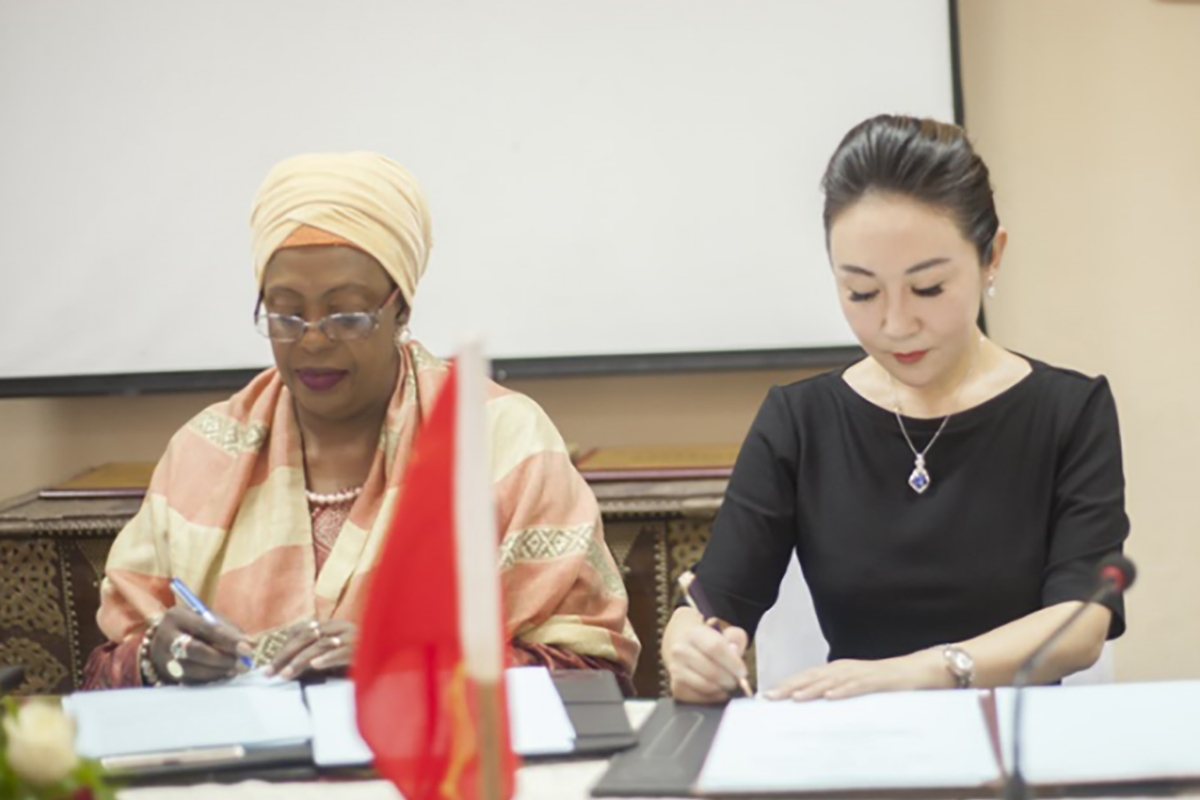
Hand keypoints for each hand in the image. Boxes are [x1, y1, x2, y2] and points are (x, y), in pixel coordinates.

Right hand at [150, 607, 253, 684]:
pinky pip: (190, 680)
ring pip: (192, 669)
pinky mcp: (167, 675)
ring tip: (237, 669)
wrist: (164, 639)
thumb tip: (251, 644)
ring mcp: (164, 658)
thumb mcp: (208, 618)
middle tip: (244, 663)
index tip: (248, 648)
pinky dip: (211, 678)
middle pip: (195, 650)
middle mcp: (166, 637)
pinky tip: (225, 674)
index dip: (228, 639)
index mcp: (177, 616)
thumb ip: (229, 629)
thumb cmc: (193, 626)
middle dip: (223, 658)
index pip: (205, 628)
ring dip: (219, 671)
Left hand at [266, 618, 356, 679]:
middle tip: (269, 672)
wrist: (394, 650)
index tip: (268, 665)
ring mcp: (352, 637)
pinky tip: (316, 665)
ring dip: (301, 660)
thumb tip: (291, 661)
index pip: (302, 633)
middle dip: (285, 655)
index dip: (284, 647)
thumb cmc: (363, 653)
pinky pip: (342, 652)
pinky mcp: (362, 649)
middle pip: (306, 638)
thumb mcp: (337, 650)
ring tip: (286, 674)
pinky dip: (328, 658)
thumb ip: (318, 651)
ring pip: (320, 645)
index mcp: (334, 625)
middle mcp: (341, 627)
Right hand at [665, 615, 749, 703]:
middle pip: (711, 670)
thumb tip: (735, 652)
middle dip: (729, 679)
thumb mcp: (726, 634)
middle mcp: (679, 651)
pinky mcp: (676, 687)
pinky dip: (713, 697)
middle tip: (738, 682)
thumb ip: (736, 639)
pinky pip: (699, 697)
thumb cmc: (710, 642)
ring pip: (705, 686)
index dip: (733, 662)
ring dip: (722, 689)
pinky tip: (718, 690)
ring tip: (728, 685)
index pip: (715, 648)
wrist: (684, 647)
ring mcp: (675, 670)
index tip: (743, 673)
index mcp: (693, 633)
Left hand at [764, 650, 949, 700]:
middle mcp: (845, 669)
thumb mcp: (857, 687)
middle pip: (812, 677)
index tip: (767, 696)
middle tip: (769, 697)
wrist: (919, 671)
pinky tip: (830, 696)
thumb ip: (838, 692)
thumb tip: (816, 704)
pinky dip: (843, 691)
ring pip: (830, 681)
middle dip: (789, 686)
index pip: (807, 677)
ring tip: (793, 698)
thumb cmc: (887, 681)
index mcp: (838, 670)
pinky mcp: (877, 681)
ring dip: (810, 689)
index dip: (786, 684)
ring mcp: (860, 673)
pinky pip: (857, 686)